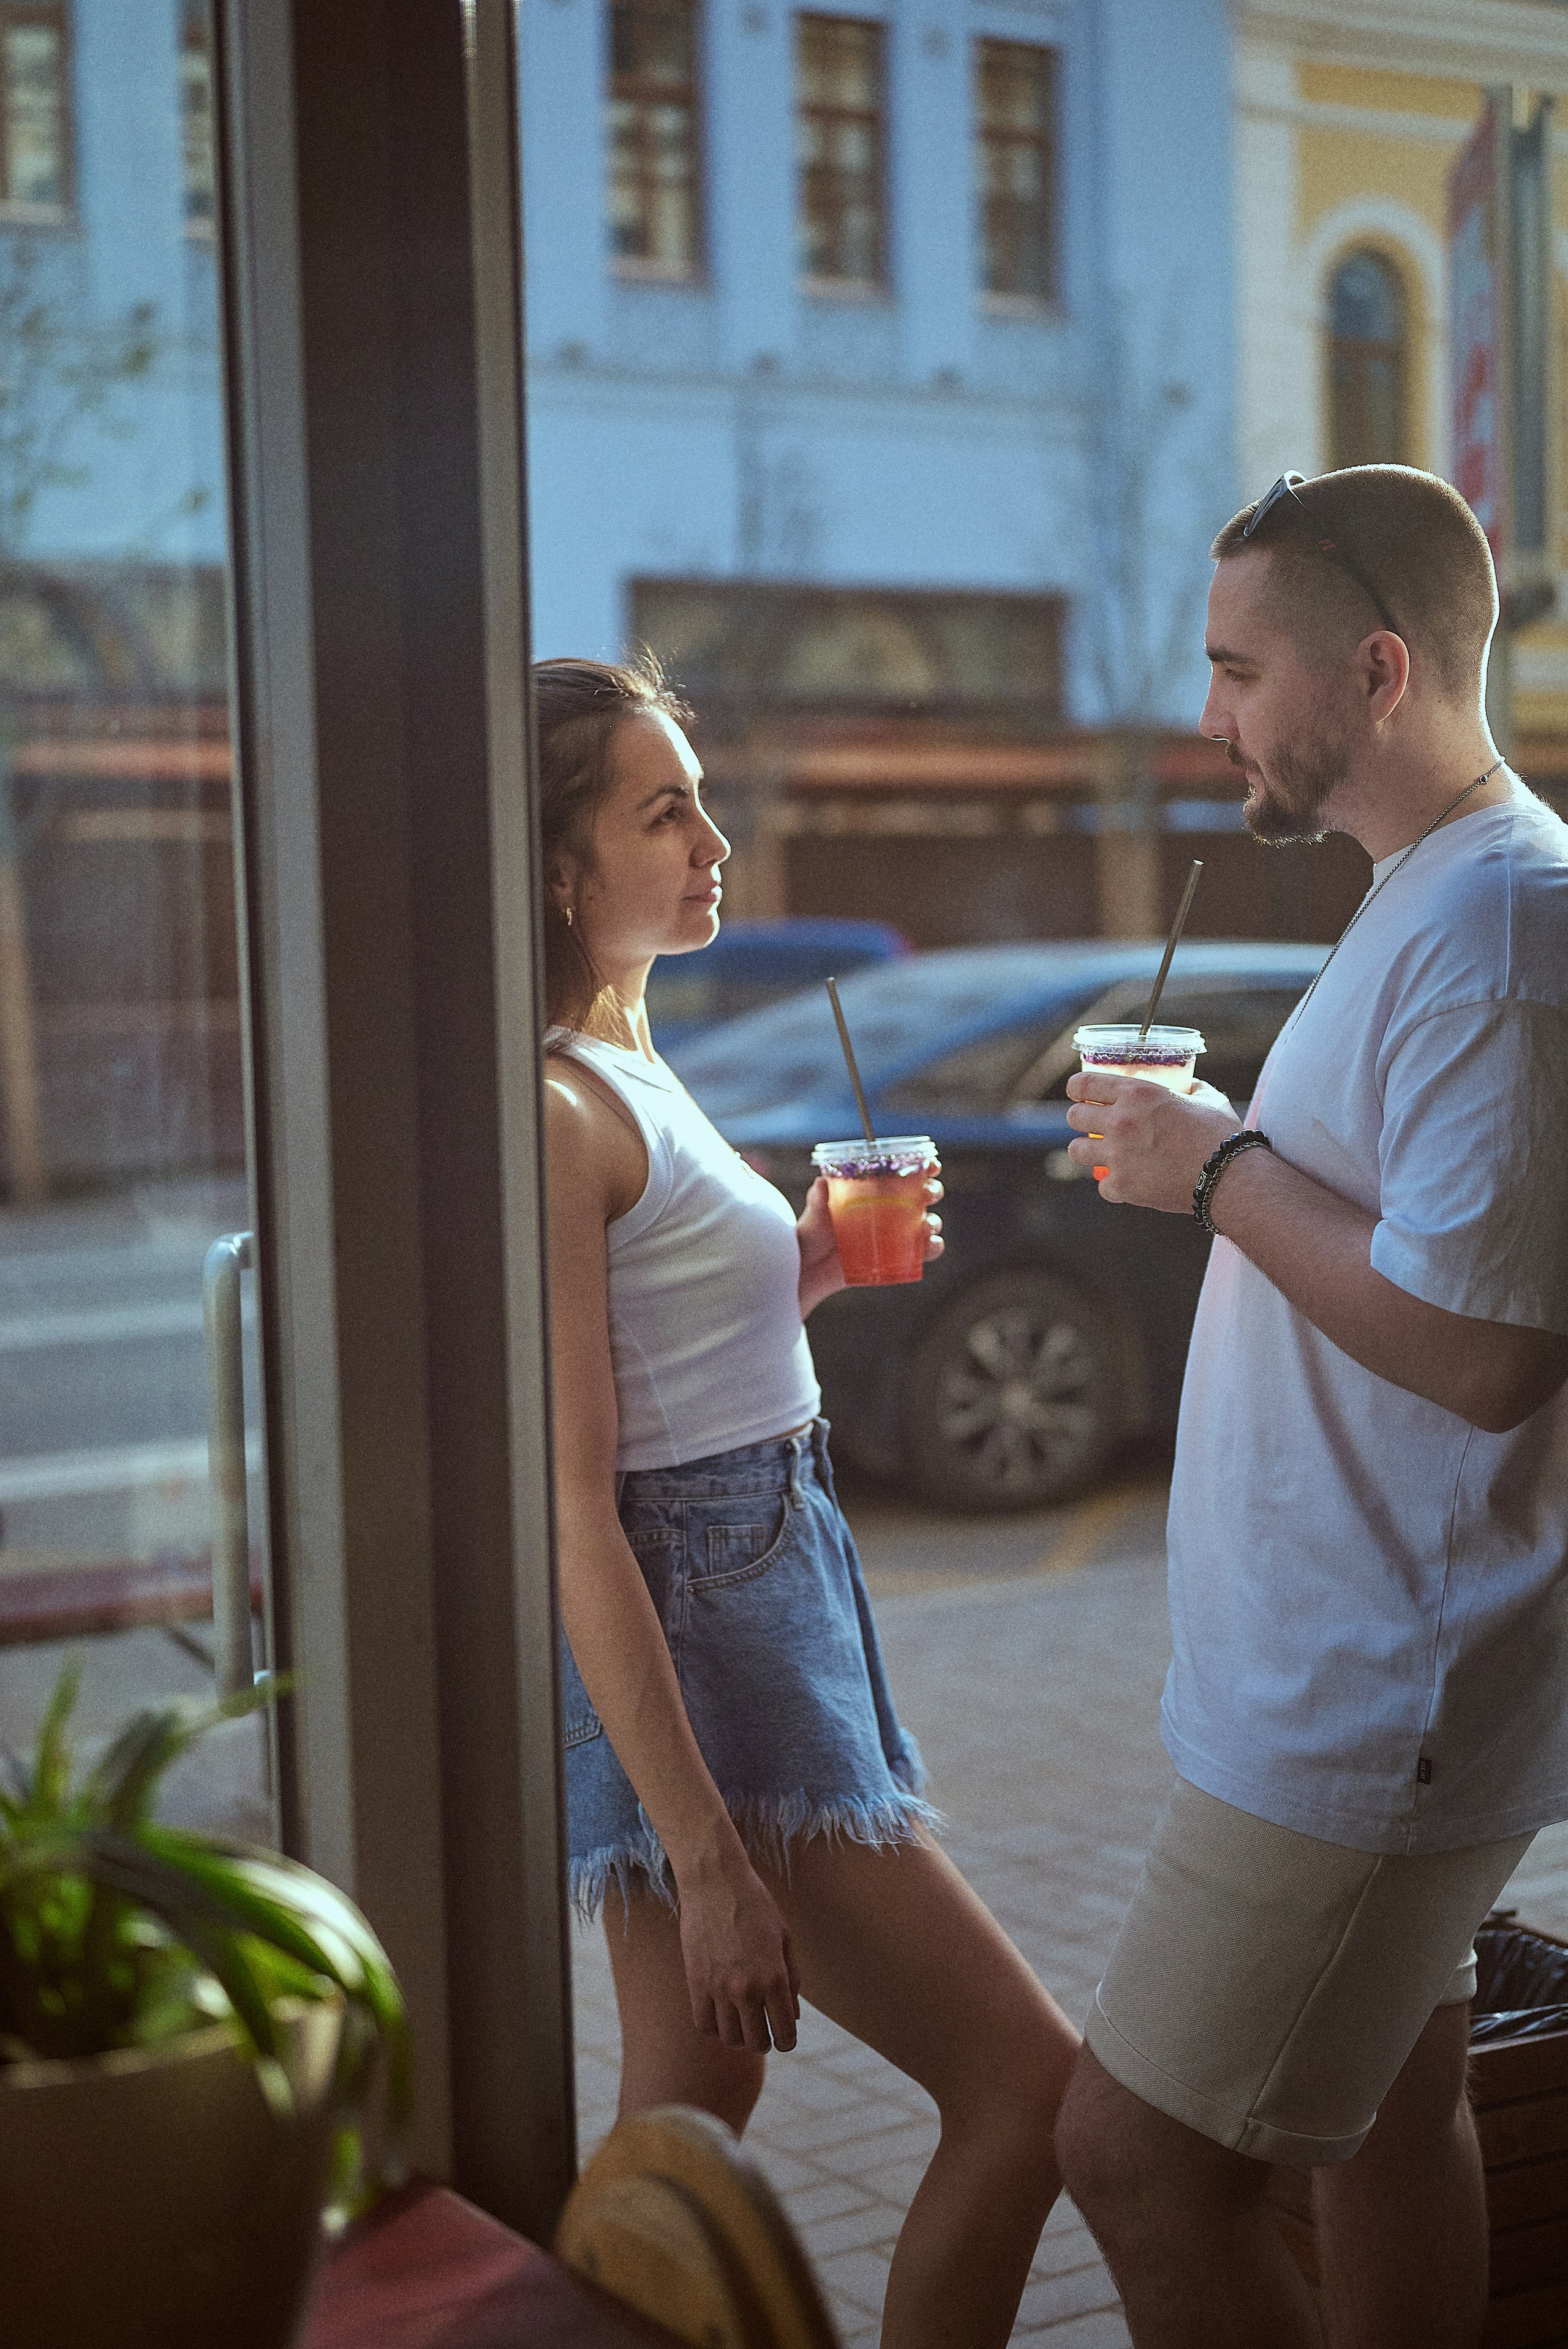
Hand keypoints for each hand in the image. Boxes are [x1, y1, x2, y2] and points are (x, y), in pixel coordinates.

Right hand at [675, 1843, 801, 2052]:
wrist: (715, 1882)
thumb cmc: (755, 1905)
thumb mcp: (785, 1937)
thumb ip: (792, 1979)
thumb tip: (794, 2015)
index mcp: (775, 1977)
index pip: (785, 2032)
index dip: (787, 2041)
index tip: (785, 2038)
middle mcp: (747, 1989)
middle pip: (757, 2043)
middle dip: (765, 2043)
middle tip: (765, 2035)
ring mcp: (718, 1988)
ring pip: (730, 2039)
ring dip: (740, 2039)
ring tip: (743, 2027)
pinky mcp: (695, 1983)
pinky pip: (704, 2024)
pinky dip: (715, 2029)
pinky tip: (722, 2018)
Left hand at [796, 1170, 945, 1316]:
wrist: (808, 1269)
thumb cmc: (812, 1234)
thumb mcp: (814, 1213)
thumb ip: (818, 1200)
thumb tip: (822, 1183)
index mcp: (875, 1190)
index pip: (904, 1172)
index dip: (922, 1166)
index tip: (930, 1164)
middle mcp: (890, 1209)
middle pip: (924, 1195)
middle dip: (932, 1191)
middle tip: (927, 1194)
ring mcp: (896, 1233)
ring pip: (928, 1223)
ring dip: (933, 1222)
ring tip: (926, 1226)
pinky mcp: (897, 1258)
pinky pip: (922, 1253)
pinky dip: (932, 1249)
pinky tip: (929, 1247)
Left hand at [1064, 1073, 1237, 1212]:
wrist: (1229, 1179)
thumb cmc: (1221, 1136)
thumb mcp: (1207, 1099)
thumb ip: (1191, 1088)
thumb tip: (1188, 1085)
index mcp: (1137, 1094)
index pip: (1084, 1084)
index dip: (1076, 1088)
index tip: (1078, 1094)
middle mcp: (1120, 1122)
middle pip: (1073, 1117)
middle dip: (1080, 1119)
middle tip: (1090, 1125)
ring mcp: (1117, 1156)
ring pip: (1076, 1151)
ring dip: (1086, 1151)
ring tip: (1098, 1154)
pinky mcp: (1122, 1186)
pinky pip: (1102, 1185)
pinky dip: (1113, 1185)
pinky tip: (1126, 1183)